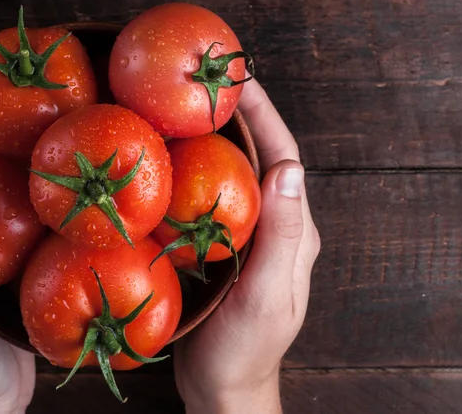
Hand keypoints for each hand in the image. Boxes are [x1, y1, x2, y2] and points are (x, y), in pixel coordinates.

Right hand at [174, 79, 320, 413]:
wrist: (223, 386)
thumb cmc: (244, 349)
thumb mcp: (265, 295)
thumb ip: (280, 237)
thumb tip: (289, 169)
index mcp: (292, 232)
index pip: (283, 158)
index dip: (264, 115)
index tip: (240, 78)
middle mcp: (274, 227)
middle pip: (259, 158)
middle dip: (239, 116)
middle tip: (206, 81)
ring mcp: (247, 237)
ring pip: (234, 175)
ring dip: (215, 139)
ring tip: (184, 107)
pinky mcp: (221, 248)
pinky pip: (210, 198)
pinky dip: (194, 171)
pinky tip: (169, 161)